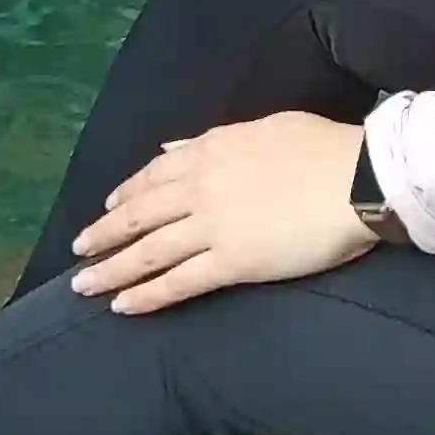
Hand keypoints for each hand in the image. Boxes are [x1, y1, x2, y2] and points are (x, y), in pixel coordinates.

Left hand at [67, 110, 374, 314]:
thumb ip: (210, 141)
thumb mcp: (262, 129)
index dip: (125, 195)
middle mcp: (200, 187)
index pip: (153, 176)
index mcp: (209, 150)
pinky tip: (123, 305)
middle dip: (103, 235)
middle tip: (78, 251)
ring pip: (148, 251)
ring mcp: (212, 227)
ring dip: (111, 269)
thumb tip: (171, 149)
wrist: (356, 178)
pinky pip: (178, 282)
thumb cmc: (322, 148)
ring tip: (83, 286)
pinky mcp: (231, 263)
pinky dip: (146, 295)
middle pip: (138, 215)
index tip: (106, 208)